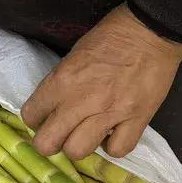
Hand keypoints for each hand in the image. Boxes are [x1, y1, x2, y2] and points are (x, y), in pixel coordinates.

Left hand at [21, 4, 181, 159]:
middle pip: (48, 144)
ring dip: (80, 146)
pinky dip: (115, 146)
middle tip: (61, 135)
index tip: (45, 118)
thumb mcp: (72, 57)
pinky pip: (118, 150)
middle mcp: (81, 101)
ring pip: (78, 151)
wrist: (151, 30)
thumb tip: (52, 108)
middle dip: (50, 142)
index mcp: (61, 81)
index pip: (31, 116)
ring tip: (88, 134)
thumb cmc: (110, 38)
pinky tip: (114, 134)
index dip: (35, 120)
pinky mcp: (137, 120)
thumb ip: (60, 85)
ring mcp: (110, 113)